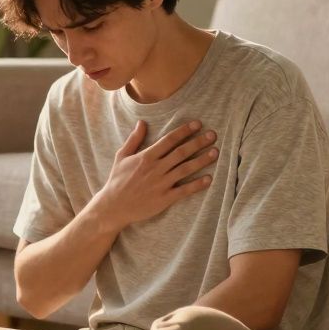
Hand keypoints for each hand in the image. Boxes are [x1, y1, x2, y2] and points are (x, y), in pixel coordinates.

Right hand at [92, 119, 217, 230]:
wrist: (113, 206)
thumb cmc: (117, 180)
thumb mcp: (122, 156)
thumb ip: (134, 139)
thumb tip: (142, 122)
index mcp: (146, 157)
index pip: (169, 140)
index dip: (184, 131)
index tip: (197, 124)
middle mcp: (156, 168)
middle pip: (181, 152)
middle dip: (198, 142)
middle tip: (212, 135)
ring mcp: (161, 184)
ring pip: (185, 169)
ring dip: (201, 160)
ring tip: (215, 153)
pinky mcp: (164, 198)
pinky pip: (184, 190)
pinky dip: (197, 185)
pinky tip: (208, 178)